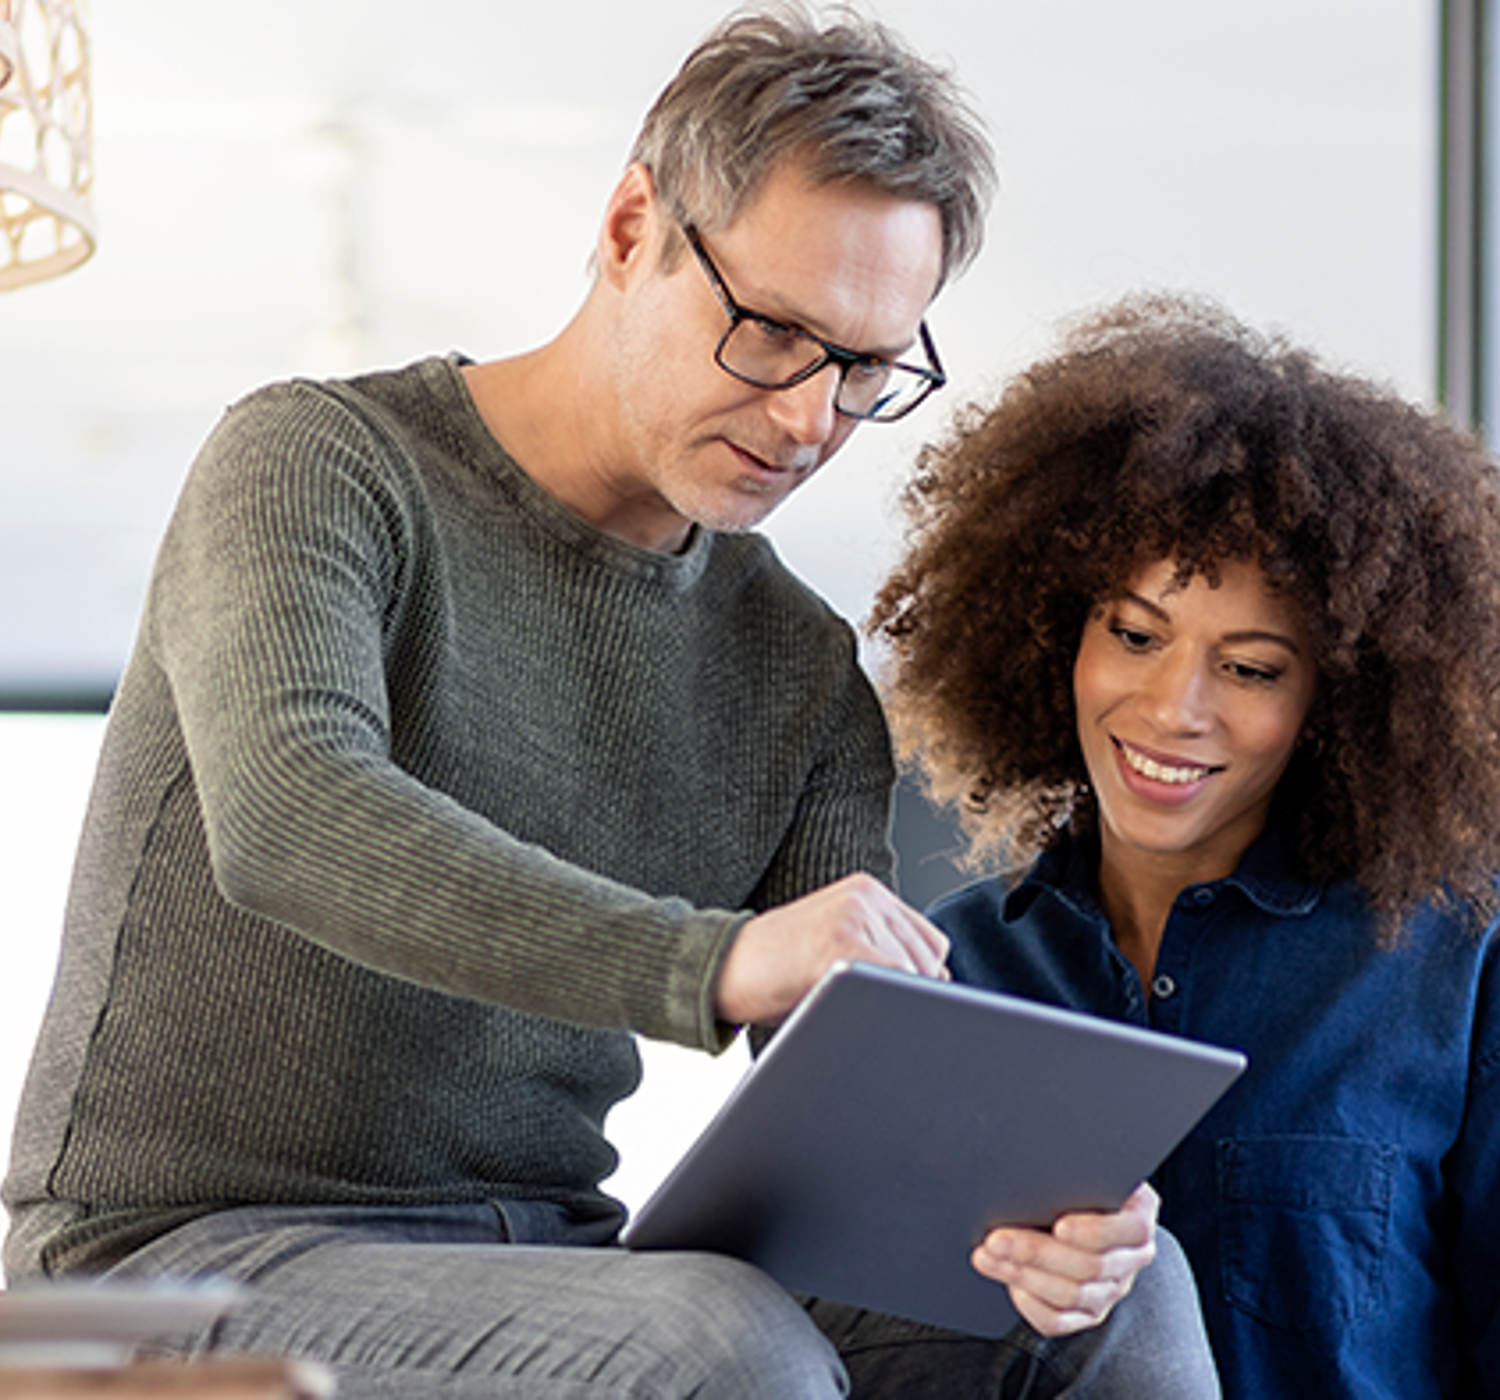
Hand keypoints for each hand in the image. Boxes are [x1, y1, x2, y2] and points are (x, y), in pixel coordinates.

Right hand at [714, 873, 948, 1025]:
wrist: (720, 968)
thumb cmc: (776, 969)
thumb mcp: (836, 947)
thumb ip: (884, 952)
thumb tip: (940, 984)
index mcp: (868, 892)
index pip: (930, 942)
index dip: (922, 982)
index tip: (906, 1006)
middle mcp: (865, 896)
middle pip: (928, 962)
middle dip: (906, 994)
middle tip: (858, 1005)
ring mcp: (854, 915)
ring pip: (913, 976)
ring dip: (887, 1002)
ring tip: (838, 999)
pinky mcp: (841, 941)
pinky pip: (891, 981)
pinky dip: (879, 1004)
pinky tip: (844, 1006)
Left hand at [971, 1182, 1159, 1336]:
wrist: (1085, 1212)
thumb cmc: (1078, 1182)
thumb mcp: (1084, 1169)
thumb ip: (1073, 1172)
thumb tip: (1033, 1164)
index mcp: (1138, 1217)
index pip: (1131, 1229)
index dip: (1096, 1231)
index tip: (1060, 1225)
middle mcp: (1131, 1258)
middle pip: (1090, 1265)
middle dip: (1036, 1252)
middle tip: (997, 1239)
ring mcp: (1110, 1290)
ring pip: (1070, 1294)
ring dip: (1022, 1275)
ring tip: (988, 1256)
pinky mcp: (1088, 1313)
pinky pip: (1058, 1320)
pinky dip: (1030, 1303)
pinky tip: (1008, 1282)